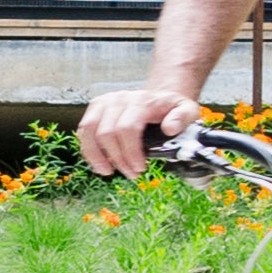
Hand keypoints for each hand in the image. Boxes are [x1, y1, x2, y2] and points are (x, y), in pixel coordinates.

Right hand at [75, 82, 201, 180]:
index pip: (127, 128)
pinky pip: (84, 131)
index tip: (140, 168)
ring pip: (89, 131)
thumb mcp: (187, 110)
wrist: (158, 98)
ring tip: (107, 171)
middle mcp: (119, 98)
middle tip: (131, 173)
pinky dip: (88, 150)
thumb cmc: (171, 109)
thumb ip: (183, 117)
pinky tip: (98, 164)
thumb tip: (170, 129)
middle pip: (107, 132)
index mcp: (141, 100)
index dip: (131, 152)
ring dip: (96, 156)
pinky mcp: (95, 108)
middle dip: (118, 159)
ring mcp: (104, 102)